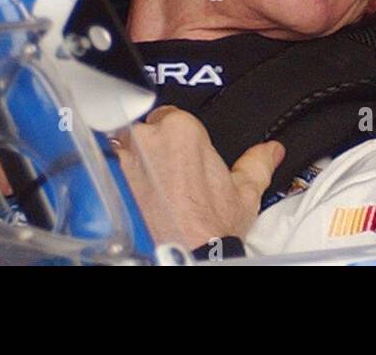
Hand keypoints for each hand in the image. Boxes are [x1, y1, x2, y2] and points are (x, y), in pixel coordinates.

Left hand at [113, 105, 283, 249]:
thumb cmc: (210, 229)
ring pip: (120, 148)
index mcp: (183, 130)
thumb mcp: (245, 193)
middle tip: (163, 177)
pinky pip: (103, 169)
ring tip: (143, 190)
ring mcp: (121, 158)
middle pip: (143, 130)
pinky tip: (126, 197)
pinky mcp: (103, 180)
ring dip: (128, 163)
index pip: (171, 117)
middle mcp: (148, 137)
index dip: (175, 139)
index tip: (178, 158)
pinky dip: (111, 179)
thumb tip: (271, 151)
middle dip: (151, 149)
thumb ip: (257, 163)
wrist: (184, 257)